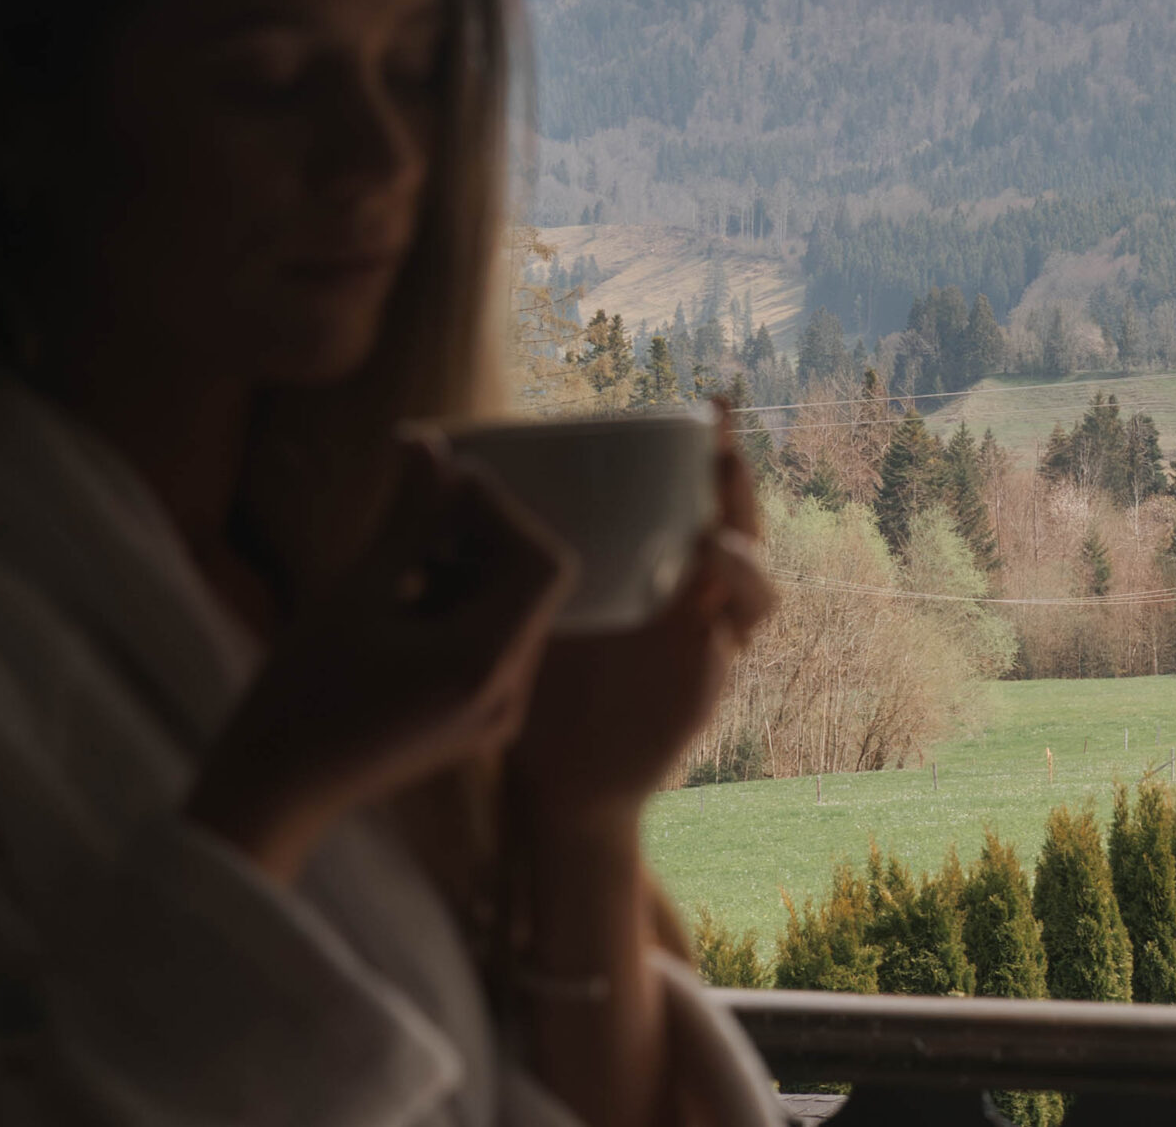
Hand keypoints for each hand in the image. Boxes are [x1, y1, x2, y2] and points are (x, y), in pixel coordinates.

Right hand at [187, 439, 575, 881]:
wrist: (272, 793)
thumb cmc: (301, 693)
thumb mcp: (355, 593)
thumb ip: (406, 519)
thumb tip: (427, 443)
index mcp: (486, 665)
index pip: (542, 563)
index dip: (501, 511)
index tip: (444, 484)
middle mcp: (510, 694)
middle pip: (531, 586)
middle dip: (483, 535)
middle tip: (420, 506)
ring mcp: (498, 714)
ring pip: (511, 612)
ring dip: (468, 568)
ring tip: (401, 554)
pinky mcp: (476, 721)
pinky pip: (491, 644)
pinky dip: (459, 607)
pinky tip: (401, 597)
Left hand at [508, 407, 776, 829]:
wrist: (557, 775)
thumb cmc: (539, 671)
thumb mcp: (495, 593)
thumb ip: (467, 530)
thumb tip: (422, 445)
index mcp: (656, 555)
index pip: (700, 488)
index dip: (715, 444)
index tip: (710, 401)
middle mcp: (692, 590)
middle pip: (740, 527)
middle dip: (737, 488)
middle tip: (723, 452)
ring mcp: (704, 641)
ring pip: (753, 592)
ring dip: (740, 565)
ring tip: (712, 547)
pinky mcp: (697, 695)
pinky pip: (720, 663)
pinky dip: (717, 644)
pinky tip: (705, 633)